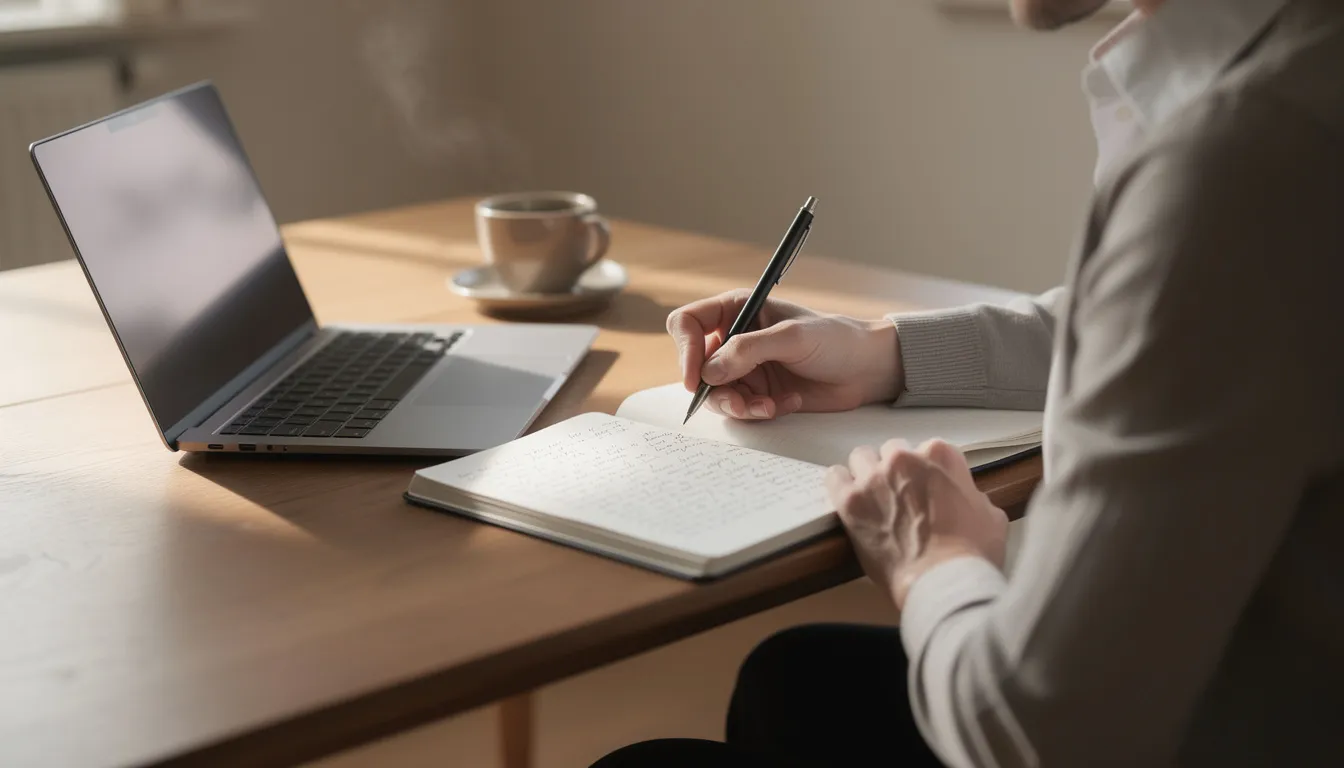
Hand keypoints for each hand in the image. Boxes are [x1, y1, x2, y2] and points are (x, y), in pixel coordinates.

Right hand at [666, 290, 903, 419]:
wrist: (866, 369)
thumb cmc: (835, 340)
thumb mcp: (791, 338)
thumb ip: (748, 351)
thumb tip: (708, 372)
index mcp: (737, 310)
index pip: (689, 324)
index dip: (685, 350)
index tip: (696, 378)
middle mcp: (735, 338)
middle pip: (697, 366)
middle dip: (716, 390)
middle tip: (741, 403)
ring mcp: (745, 368)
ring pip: (717, 393)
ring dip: (739, 406)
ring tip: (769, 407)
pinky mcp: (758, 392)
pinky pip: (739, 408)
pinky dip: (757, 412)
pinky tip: (785, 404)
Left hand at [825, 438, 1007, 609]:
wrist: (942, 581)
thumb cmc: (971, 553)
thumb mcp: (991, 516)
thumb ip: (972, 495)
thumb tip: (964, 498)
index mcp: (941, 456)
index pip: (928, 449)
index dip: (927, 472)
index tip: (926, 488)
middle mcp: (904, 459)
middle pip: (893, 450)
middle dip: (896, 470)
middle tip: (900, 495)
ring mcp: (874, 478)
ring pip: (861, 458)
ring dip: (867, 473)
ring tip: (873, 497)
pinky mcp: (850, 501)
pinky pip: (834, 476)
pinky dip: (840, 485)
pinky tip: (849, 499)